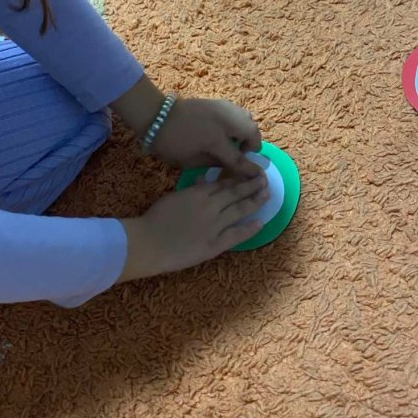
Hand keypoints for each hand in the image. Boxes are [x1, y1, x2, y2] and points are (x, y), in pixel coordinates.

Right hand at [117, 172, 270, 281]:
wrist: (150, 243)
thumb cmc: (156, 219)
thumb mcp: (173, 197)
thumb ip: (192, 189)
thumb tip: (205, 180)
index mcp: (198, 193)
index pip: (223, 183)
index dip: (238, 178)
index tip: (249, 173)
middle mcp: (210, 207)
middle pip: (235, 194)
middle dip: (251, 185)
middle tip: (265, 180)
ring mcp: (215, 226)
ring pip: (239, 211)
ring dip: (255, 202)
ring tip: (267, 195)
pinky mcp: (216, 244)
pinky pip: (237, 235)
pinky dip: (250, 229)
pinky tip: (261, 223)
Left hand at [148, 97, 263, 175]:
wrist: (153, 115)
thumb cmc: (170, 142)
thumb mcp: (192, 160)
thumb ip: (218, 164)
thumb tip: (235, 168)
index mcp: (215, 140)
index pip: (239, 159)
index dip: (249, 170)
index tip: (259, 177)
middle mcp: (223, 121)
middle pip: (251, 133)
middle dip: (251, 146)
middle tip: (240, 154)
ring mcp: (221, 109)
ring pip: (247, 119)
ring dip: (246, 132)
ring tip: (234, 141)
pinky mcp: (217, 103)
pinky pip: (237, 112)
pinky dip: (238, 122)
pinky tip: (226, 130)